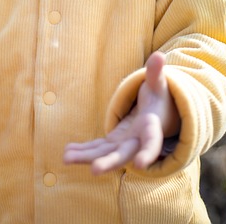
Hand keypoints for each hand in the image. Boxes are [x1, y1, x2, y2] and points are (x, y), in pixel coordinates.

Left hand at [64, 51, 179, 173]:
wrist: (157, 116)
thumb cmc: (158, 98)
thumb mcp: (158, 85)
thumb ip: (156, 72)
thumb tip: (160, 55)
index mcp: (151, 128)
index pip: (151, 142)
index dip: (148, 153)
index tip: (140, 165)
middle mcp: (137, 141)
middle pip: (124, 155)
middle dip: (109, 162)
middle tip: (94, 170)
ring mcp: (123, 144)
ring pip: (105, 154)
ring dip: (86, 157)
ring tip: (66, 158)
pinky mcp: (113, 143)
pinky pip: (97, 149)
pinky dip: (84, 151)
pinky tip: (67, 152)